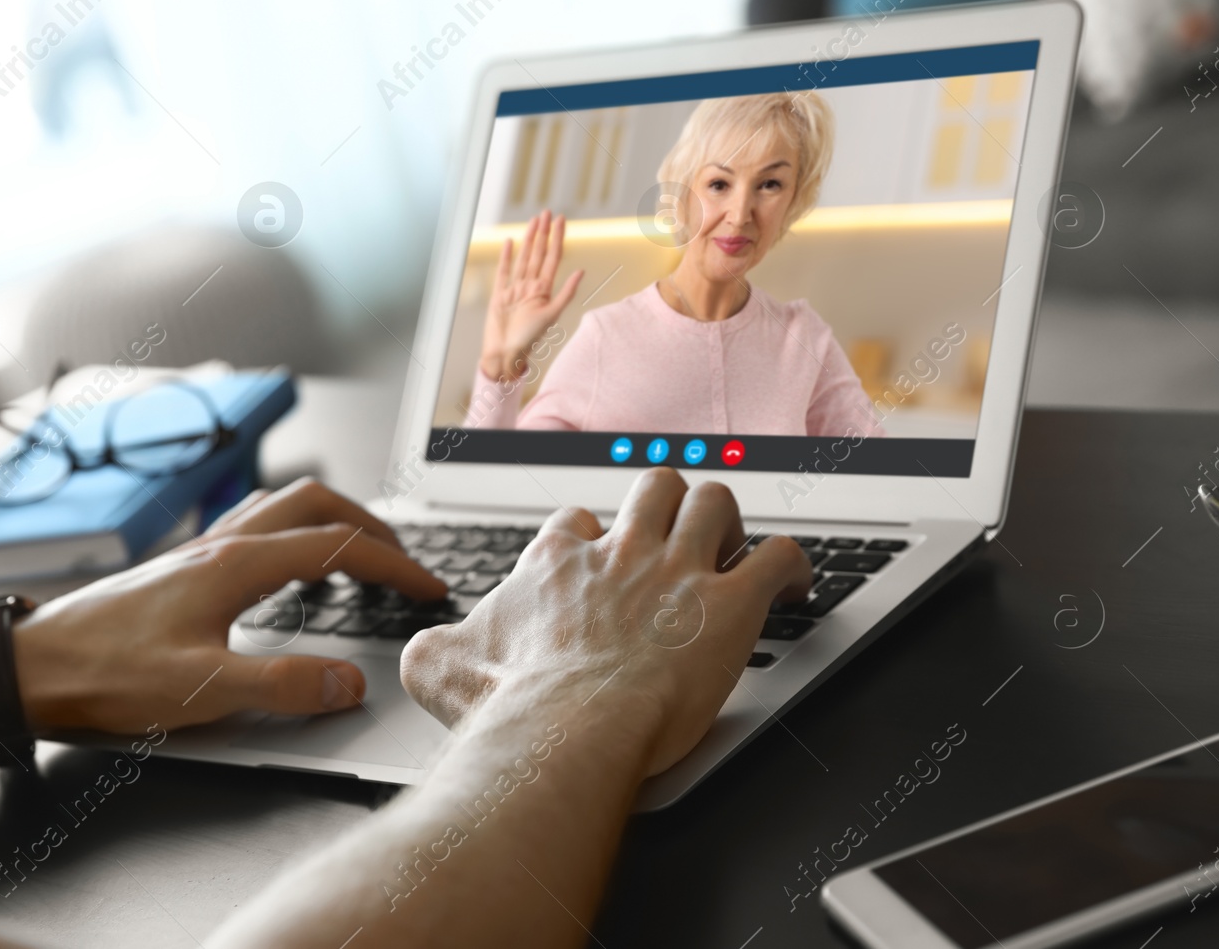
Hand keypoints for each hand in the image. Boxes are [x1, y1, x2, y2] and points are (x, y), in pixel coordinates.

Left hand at [13, 479, 446, 733]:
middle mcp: (221, 544)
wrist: (32, 668)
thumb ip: (283, 686)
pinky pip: (255, 529)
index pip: (338, 545)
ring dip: (332, 522)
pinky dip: (293, 537)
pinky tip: (288, 576)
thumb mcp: (203, 691)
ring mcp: (200, 550)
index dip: (395, 565)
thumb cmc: (105, 675)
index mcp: (235, 564)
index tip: (428, 588)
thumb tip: (352, 682)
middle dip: (372, 526)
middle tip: (404, 563)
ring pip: (283, 508)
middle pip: (315, 504)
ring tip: (359, 559)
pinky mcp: (183, 567)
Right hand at [399, 468, 811, 776]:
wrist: (560, 733)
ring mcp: (677, 574)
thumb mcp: (438, 668)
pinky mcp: (727, 607)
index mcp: (557, 562)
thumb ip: (432, 645)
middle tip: (674, 535)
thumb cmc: (507, 708)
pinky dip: (793, 566)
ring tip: (732, 547)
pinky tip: (795, 584)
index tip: (598, 561)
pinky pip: (778, 558)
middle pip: (654, 486)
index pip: (578, 521)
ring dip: (727, 521)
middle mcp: (620, 553)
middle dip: (668, 503)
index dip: (591, 538)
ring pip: (715, 502)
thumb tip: (424, 648)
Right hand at [478, 210, 583, 381]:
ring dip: (528, 239)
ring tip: (534, 221)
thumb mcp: (552, 315)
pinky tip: (510, 242)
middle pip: (538, 254)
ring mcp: (514, 289)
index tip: (560, 221)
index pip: (553, 258)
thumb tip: (582, 271)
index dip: (557, 238)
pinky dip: (506, 257)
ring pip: (523, 258)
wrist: (505, 354)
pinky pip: (503, 272)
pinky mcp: (499, 295)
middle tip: (547, 213)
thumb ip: (566, 292)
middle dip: (543, 233)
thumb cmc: (529, 339)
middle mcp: (530, 287)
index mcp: (544, 291)